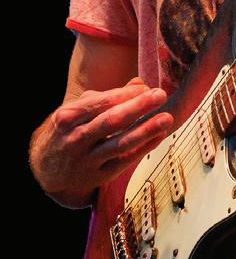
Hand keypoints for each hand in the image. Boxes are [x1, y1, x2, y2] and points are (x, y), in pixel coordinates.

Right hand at [31, 77, 173, 203]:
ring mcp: (87, 160)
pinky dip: (143, 148)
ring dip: (145, 130)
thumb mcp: (77, 110)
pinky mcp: (99, 176)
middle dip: (137, 107)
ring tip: (166, 118)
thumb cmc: (67, 131)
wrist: (45, 167)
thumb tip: (138, 83)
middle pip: (111, 121)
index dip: (125, 94)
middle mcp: (76, 139)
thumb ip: (107, 97)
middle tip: (160, 95)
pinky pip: (124, 161)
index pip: (100, 103)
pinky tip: (159, 136)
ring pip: (120, 144)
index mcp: (68, 117)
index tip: (146, 87)